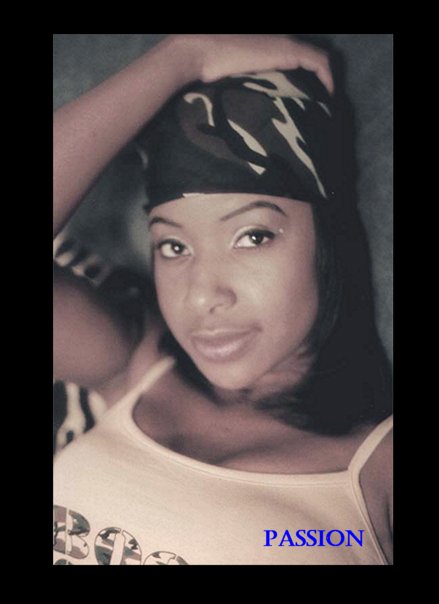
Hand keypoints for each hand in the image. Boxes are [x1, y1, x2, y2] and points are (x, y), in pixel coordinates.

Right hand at [173, 34, 333, 94]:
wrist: (199, 51)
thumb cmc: (208, 67)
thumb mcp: (233, 78)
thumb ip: (250, 84)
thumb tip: (250, 113)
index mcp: (267, 46)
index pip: (298, 59)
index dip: (308, 78)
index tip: (309, 99)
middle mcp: (280, 40)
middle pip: (311, 59)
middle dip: (319, 81)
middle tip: (321, 103)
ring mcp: (284, 43)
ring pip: (318, 59)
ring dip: (325, 81)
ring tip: (325, 103)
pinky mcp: (288, 49)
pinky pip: (319, 62)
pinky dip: (327, 78)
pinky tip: (328, 96)